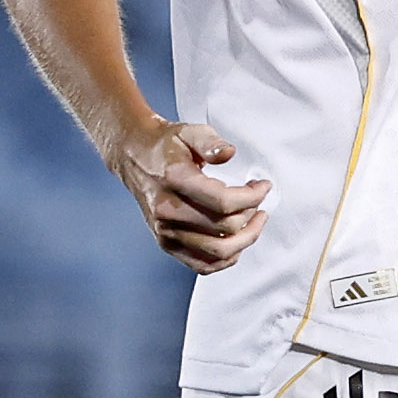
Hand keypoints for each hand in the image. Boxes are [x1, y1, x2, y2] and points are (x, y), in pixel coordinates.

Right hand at [113, 115, 270, 274]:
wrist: (134, 156)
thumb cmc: (165, 146)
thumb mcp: (190, 131)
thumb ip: (211, 142)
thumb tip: (228, 153)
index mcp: (174, 179)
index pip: (223, 202)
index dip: (253, 197)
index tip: (263, 187)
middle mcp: (166, 209)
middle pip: (225, 228)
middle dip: (252, 215)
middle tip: (257, 201)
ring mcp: (165, 229)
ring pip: (218, 251)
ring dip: (246, 238)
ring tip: (253, 221)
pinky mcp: (166, 242)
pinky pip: (203, 265)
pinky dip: (226, 259)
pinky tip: (237, 241)